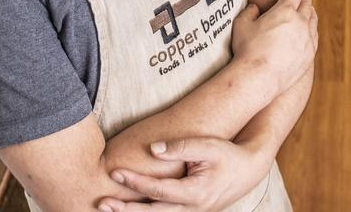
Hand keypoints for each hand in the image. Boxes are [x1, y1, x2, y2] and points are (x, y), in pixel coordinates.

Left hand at [97, 137, 270, 211]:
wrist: (248, 170)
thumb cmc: (227, 154)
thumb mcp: (207, 145)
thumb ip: (180, 147)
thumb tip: (152, 149)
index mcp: (195, 192)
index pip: (157, 190)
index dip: (135, 182)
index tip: (115, 172)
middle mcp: (193, 209)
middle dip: (126, 209)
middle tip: (102, 203)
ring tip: (109, 209)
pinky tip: (129, 210)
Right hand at [232, 0, 317, 93]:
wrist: (259, 77)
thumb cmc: (247, 50)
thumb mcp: (241, 25)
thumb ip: (248, 12)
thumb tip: (254, 8)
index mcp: (285, 10)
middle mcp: (300, 22)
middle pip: (307, 4)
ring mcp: (307, 38)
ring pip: (313, 19)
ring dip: (311, 11)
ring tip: (308, 9)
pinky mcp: (310, 53)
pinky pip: (314, 35)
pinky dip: (312, 28)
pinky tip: (310, 29)